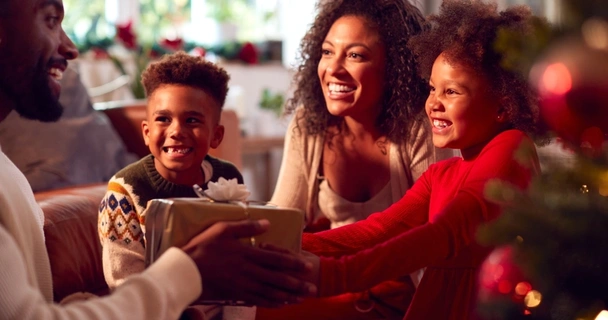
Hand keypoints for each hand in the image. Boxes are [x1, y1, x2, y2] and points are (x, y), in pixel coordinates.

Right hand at [181, 219, 316, 307]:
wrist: (184, 271)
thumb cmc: (202, 247)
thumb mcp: (222, 230)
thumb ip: (246, 226)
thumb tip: (267, 223)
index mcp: (246, 253)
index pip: (275, 259)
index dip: (293, 263)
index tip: (307, 267)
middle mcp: (248, 271)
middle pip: (277, 278)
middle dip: (296, 284)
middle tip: (312, 289)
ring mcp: (242, 285)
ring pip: (269, 292)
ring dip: (288, 296)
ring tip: (302, 299)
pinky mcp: (235, 294)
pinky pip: (257, 300)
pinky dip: (271, 302)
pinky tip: (281, 304)